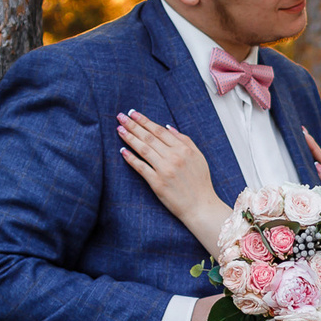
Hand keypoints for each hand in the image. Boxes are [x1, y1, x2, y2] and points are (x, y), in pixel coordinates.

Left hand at [117, 112, 231, 249]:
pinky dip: (131, 158)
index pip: (159, 131)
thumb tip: (169, 127)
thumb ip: (185, 140)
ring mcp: (164, 170)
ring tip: (119, 130)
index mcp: (184, 149)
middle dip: (133, 125)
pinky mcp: (157, 183)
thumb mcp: (199, 157)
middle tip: (121, 117)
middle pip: (149, 137)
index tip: (133, 114)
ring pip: (143, 149)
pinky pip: (140, 167)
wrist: (201, 207)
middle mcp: (174, 157)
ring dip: (129, 138)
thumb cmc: (201, 183)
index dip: (144, 121)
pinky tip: (123, 151)